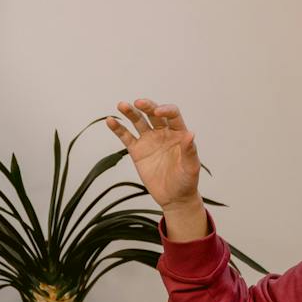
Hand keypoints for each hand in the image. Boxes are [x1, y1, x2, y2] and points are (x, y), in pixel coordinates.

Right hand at [105, 98, 205, 235]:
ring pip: (138, 122)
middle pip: (153, 114)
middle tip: (138, 103)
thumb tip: (191, 134)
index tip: (158, 112)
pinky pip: (126, 136)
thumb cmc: (186, 181)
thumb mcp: (191, 167)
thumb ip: (189, 150)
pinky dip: (118, 128)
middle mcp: (163, 133)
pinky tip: (110, 121)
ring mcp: (149, 140)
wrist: (173, 197)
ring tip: (121, 105)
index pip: (172, 115)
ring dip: (130, 112)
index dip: (165, 110)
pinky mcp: (137, 150)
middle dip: (146, 106)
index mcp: (178, 133)